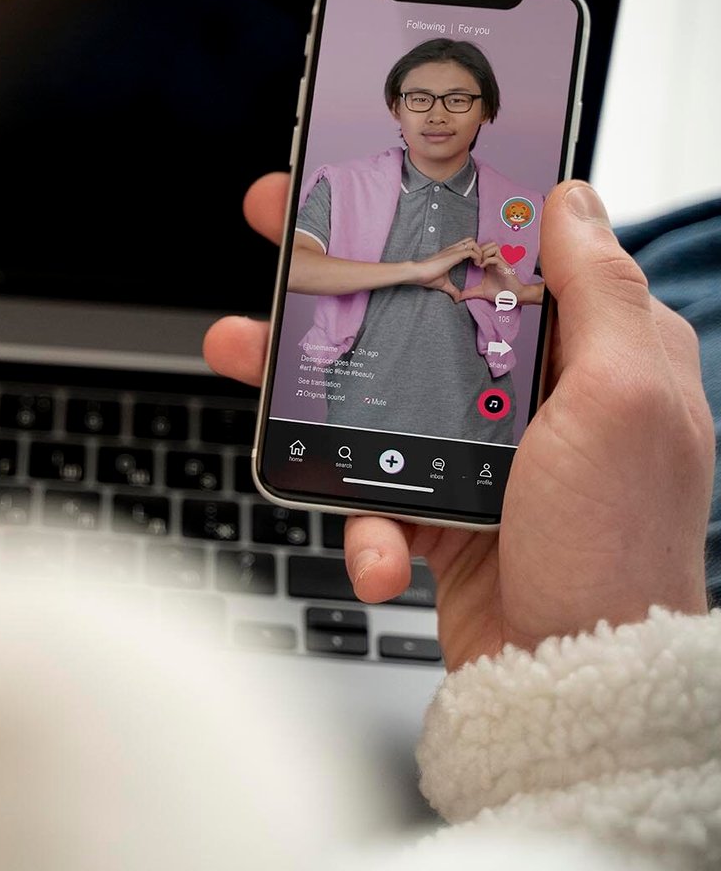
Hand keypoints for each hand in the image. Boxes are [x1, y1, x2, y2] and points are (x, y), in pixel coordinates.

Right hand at [205, 174, 711, 670]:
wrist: (574, 689)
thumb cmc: (618, 551)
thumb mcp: (625, 401)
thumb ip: (601, 292)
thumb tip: (571, 197)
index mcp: (592, 352)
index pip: (505, 254)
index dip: (436, 211)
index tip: (370, 182)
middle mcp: (537, 397)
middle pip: (421, 312)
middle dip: (342, 281)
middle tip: (280, 242)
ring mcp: (481, 456)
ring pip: (373, 393)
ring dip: (304, 386)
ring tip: (245, 361)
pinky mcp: (439, 511)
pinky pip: (371, 489)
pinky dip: (361, 523)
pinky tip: (377, 552)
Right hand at [404, 238, 482, 301]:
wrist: (418, 273)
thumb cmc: (427, 277)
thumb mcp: (443, 284)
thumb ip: (452, 290)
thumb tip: (457, 299)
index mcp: (450, 254)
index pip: (466, 245)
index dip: (474, 253)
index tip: (475, 265)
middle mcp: (452, 250)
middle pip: (471, 240)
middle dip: (479, 250)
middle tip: (479, 262)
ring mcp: (453, 251)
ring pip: (473, 243)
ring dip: (479, 252)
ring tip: (479, 263)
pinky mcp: (454, 255)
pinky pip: (471, 251)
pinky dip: (477, 257)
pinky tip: (476, 265)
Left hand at [456, 243, 540, 305]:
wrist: (512, 298)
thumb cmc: (499, 293)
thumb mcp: (480, 292)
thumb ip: (469, 292)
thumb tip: (458, 297)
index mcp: (489, 264)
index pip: (483, 249)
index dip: (474, 251)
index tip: (467, 260)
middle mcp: (495, 261)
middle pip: (488, 244)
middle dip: (479, 249)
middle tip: (473, 260)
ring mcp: (501, 263)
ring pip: (494, 247)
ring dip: (484, 253)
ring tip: (478, 263)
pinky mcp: (505, 267)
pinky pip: (496, 258)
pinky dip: (487, 260)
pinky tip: (482, 267)